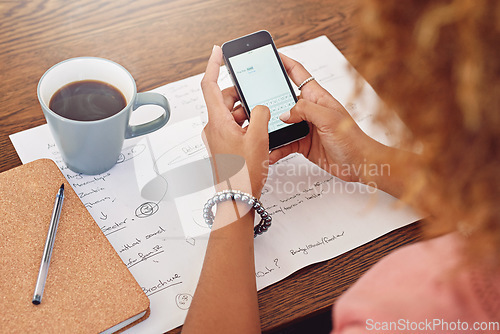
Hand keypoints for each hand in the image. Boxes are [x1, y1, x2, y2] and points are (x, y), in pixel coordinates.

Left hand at [201, 45, 270, 196]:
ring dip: (246, 112)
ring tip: (262, 122)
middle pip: (225, 99)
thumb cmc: (244, 174)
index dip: (214, 65)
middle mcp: (213, 127)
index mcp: (217, 121)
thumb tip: (259, 107)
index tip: (219, 51)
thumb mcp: (258, 138)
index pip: (210, 84)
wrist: (236, 199)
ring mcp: (217, 138)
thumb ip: (260, 114)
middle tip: (258, 98)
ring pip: (231, 114)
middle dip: (241, 95)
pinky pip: (233, 127)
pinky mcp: (223, 146)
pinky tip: (260, 132)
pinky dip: (245, 124)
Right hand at [269, 54, 375, 182]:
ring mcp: (305, 127)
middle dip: (267, 100)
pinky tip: (270, 152)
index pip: (297, 73)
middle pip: (283, 99)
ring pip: (280, 123)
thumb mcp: (329, 118)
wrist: (360, 164)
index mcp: (317, 97)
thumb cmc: (353, 139)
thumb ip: (305, 110)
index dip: (284, 62)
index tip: (270, 55)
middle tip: (253, 102)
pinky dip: (276, 148)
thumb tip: (284, 113)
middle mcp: (310, 109)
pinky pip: (284, 143)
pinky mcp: (303, 143)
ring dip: (269, 128)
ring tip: (258, 131)